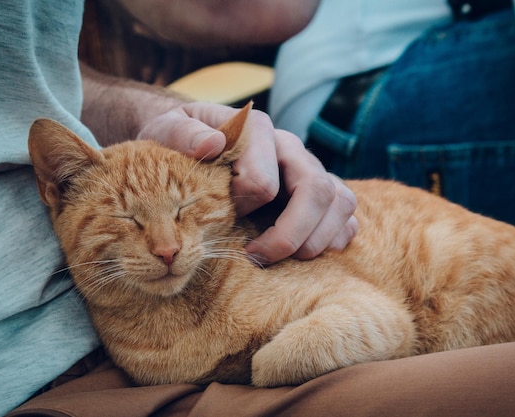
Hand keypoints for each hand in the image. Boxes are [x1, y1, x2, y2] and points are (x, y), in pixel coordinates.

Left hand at [137, 102, 357, 263]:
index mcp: (257, 131)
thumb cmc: (179, 143)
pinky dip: (333, 239)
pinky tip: (302, 253)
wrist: (195, 143)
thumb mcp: (167, 130)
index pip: (265, 181)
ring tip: (279, 257)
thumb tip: (212, 145)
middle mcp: (290, 148)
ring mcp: (310, 169)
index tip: (222, 220)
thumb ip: (182, 132)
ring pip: (340, 202)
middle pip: (316, 190)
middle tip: (257, 257)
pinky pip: (347, 216)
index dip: (245, 210)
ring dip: (315, 240)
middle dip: (289, 234)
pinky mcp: (321, 193)